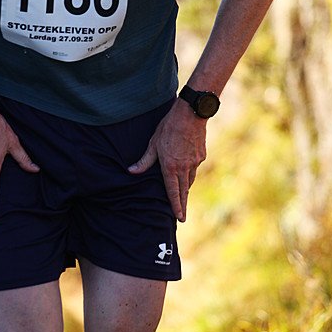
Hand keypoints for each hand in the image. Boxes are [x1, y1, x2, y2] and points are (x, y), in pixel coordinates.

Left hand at [128, 99, 206, 221]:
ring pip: (190, 180)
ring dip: (186, 189)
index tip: (179, 217)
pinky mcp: (201, 156)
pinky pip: (194, 169)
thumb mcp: (153, 143)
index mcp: (170, 166)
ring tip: (183, 198)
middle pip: (184, 191)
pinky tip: (187, 174)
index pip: (173, 191)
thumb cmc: (169, 127)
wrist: (191, 114)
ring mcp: (194, 162)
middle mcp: (184, 167)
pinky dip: (190, 174)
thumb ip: (144, 160)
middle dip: (182, 205)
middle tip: (182, 217)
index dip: (175, 206)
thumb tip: (131, 171)